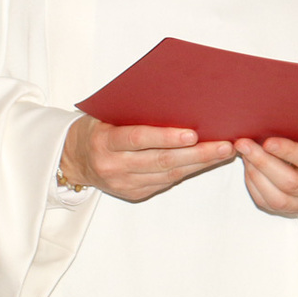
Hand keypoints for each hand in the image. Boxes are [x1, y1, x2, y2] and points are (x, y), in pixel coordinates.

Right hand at [59, 114, 234, 202]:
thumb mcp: (107, 115)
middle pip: (161, 161)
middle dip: (197, 154)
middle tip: (224, 145)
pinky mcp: (133, 194)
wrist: (72, 159)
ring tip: (224, 152)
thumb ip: (134, 112)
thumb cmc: (96, 127)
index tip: (193, 134)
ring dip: (199, 164)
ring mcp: (124, 183)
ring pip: (168, 175)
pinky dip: (187, 171)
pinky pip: (165, 182)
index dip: (166, 137)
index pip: (138, 139)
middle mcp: (113, 166)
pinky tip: (205, 161)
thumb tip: (178, 102)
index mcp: (104, 141)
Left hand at [235, 134, 297, 216]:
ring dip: (255, 175)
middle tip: (244, 145)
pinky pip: (268, 204)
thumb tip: (280, 114)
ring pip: (277, 198)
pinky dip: (254, 186)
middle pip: (290, 183)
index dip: (288, 152)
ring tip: (245, 156)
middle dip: (263, 163)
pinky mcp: (293, 211)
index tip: (267, 141)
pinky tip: (249, 169)